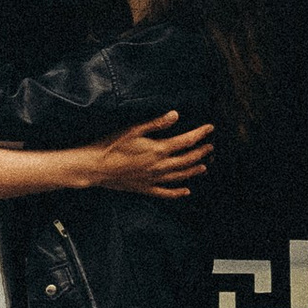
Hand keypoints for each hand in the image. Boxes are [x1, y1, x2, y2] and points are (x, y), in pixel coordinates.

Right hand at [84, 112, 214, 198]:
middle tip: (211, 147)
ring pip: (180, 176)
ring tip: (205, 166)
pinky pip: (166, 192)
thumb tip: (176, 115)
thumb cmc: (112, 145)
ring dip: (194, 171)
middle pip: (187, 159)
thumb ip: (157, 123)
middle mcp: (160, 166)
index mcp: (158, 149)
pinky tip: (186, 191)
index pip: (186, 141)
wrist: (96, 167)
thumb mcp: (134, 129)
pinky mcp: (145, 188)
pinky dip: (178, 192)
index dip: (200, 134)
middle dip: (201, 152)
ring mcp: (153, 179)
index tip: (210, 128)